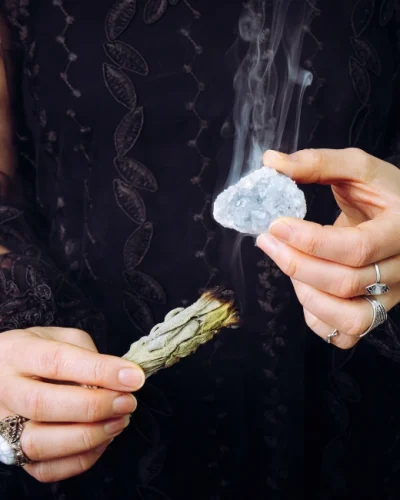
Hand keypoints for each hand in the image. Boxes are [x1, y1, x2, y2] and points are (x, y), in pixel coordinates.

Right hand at [0, 327, 144, 481]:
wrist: (5, 371)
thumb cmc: (41, 351)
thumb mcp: (62, 338)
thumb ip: (87, 355)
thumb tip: (118, 381)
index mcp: (17, 352)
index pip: (57, 361)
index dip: (99, 370)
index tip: (133, 377)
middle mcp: (3, 390)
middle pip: (43, 405)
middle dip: (95, 406)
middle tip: (128, 402)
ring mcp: (1, 426)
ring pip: (39, 443)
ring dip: (88, 436)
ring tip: (119, 422)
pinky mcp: (11, 454)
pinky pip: (44, 469)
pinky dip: (80, 459)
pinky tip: (103, 440)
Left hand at [257, 148, 399, 348]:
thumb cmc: (382, 193)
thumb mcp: (358, 168)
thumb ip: (317, 163)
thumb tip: (271, 162)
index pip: (356, 248)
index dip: (309, 240)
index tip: (275, 224)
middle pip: (346, 283)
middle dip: (296, 264)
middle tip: (267, 241)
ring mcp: (392, 296)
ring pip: (351, 319)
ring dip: (307, 295)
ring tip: (288, 265)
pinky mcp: (378, 311)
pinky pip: (348, 334)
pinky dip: (318, 318)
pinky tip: (306, 289)